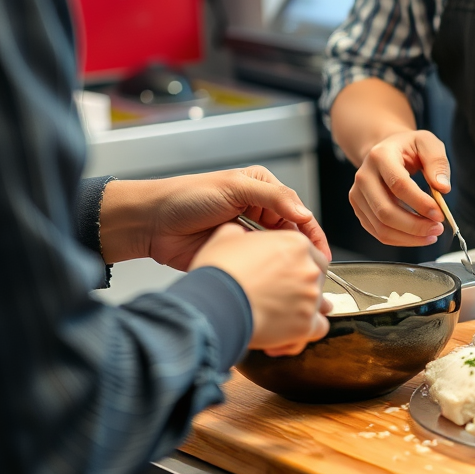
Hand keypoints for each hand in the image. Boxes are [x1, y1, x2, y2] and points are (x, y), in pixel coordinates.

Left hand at [99, 167, 330, 268]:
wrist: (152, 223)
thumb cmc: (188, 196)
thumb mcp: (235, 187)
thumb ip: (273, 197)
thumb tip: (304, 213)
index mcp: (263, 190)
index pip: (297, 212)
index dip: (312, 234)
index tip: (322, 256)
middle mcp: (259, 212)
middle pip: (291, 236)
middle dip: (303, 254)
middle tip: (314, 275)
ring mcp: (247, 236)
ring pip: (277, 254)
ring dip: (287, 267)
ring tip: (298, 284)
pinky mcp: (235, 256)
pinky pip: (259, 267)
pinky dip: (269, 276)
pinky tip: (276, 286)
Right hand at [189, 222, 331, 355]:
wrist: (215, 304)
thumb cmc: (220, 272)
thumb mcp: (226, 237)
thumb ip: (242, 234)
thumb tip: (240, 235)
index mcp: (295, 244)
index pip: (311, 252)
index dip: (297, 263)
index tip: (285, 272)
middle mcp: (308, 269)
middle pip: (318, 277)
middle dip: (302, 286)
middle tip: (282, 294)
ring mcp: (310, 298)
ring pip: (319, 304)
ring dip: (303, 309)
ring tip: (283, 317)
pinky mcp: (305, 326)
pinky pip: (318, 329)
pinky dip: (305, 332)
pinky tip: (288, 335)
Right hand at [350, 130, 449, 245]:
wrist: (384, 149)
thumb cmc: (408, 147)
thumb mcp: (427, 142)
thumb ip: (437, 162)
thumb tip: (443, 188)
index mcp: (380, 156)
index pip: (398, 185)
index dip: (420, 203)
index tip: (439, 214)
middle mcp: (364, 176)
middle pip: (386, 211)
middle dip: (415, 226)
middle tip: (438, 228)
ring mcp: (358, 194)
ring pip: (381, 227)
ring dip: (409, 237)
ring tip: (431, 234)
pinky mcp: (359, 209)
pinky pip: (378, 232)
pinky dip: (401, 239)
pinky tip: (418, 236)